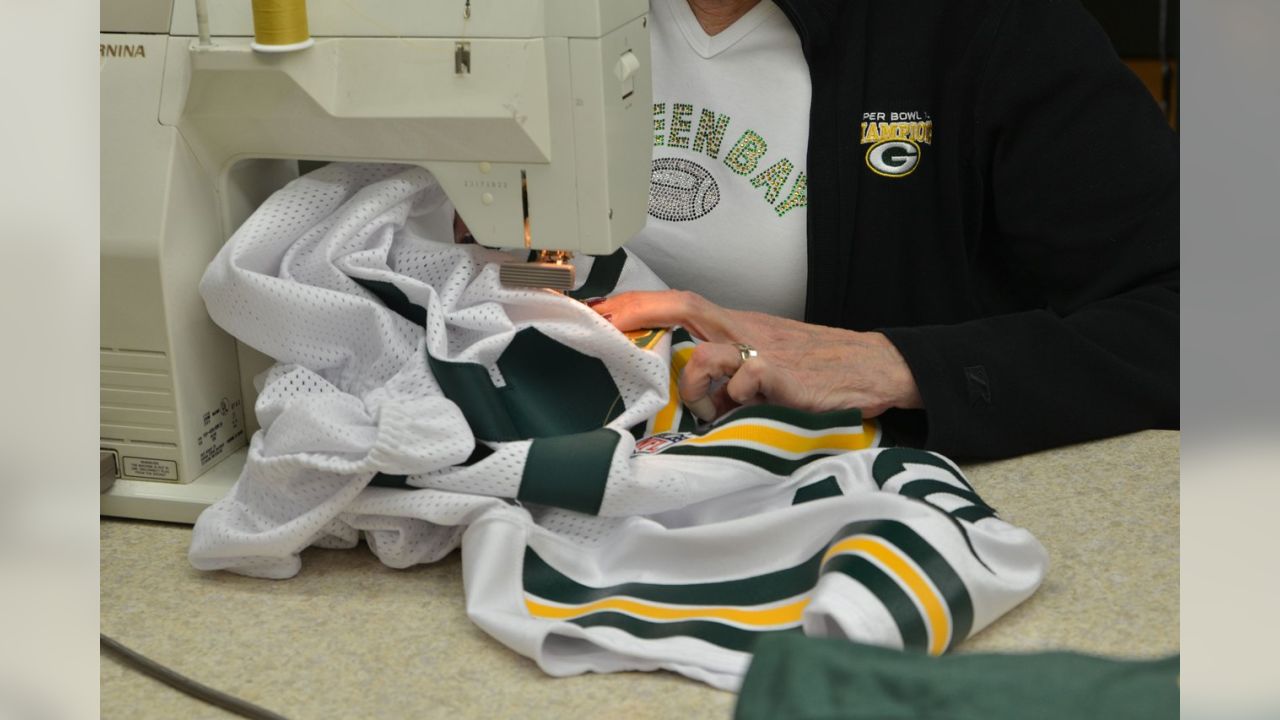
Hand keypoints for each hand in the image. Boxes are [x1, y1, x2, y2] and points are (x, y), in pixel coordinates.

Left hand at [588, 291, 922, 420]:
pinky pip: (742, 385)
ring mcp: (763, 350)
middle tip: (604, 323)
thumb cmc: (818, 370)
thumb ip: (727, 376)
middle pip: (685, 305)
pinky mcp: (782, 375)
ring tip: (704, 409)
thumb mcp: (767, 364)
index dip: (640, 303)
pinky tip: (750, 413)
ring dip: (691, 383)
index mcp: (739, 326)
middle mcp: (746, 331)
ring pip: (705, 352)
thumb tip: (692, 401)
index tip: (600, 309)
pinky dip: (734, 402)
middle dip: (639, 312)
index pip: (682, 303)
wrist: (875, 367)